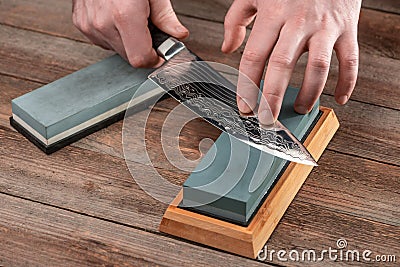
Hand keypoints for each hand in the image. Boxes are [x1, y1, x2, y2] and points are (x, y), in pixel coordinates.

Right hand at [72, 0, 188, 67]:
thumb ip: (166, 17)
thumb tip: (178, 35)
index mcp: (125, 16)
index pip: (139, 59)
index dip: (153, 60)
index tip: (159, 55)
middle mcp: (104, 23)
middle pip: (128, 57)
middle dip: (142, 48)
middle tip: (147, 28)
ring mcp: (90, 25)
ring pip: (116, 50)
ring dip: (127, 41)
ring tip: (130, 17)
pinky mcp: (81, 23)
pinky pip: (102, 40)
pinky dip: (113, 34)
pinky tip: (116, 17)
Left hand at [222, 0, 361, 122]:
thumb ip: (236, 20)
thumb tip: (227, 48)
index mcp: (272, 15)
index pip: (254, 57)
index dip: (247, 85)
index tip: (244, 106)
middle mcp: (297, 23)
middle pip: (282, 66)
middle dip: (272, 98)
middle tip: (267, 119)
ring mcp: (324, 27)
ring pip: (318, 68)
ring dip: (309, 94)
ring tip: (300, 109)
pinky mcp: (347, 29)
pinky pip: (350, 60)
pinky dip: (347, 82)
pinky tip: (338, 98)